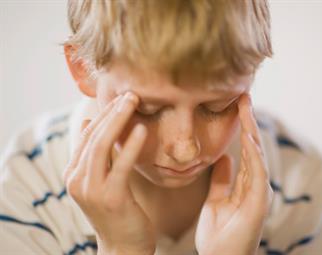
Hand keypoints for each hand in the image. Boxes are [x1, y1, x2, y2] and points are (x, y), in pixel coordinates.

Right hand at [63, 92, 155, 254]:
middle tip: (130, 93)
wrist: (122, 247)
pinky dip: (130, 145)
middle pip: (94, 137)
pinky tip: (141, 129)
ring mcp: (91, 190)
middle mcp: (77, 180)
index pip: (87, 136)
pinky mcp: (110, 197)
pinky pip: (121, 165)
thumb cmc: (117, 211)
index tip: (120, 98)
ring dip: (118, 120)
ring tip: (133, 101)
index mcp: (74, 173)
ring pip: (102, 146)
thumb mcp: (102, 179)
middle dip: (112, 112)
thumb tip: (91, 121)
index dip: (103, 114)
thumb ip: (96, 154)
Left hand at [195, 93, 273, 254]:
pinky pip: (256, 173)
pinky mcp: (258, 202)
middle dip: (248, 121)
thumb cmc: (218, 234)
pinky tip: (248, 136)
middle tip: (244, 95)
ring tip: (246, 107)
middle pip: (253, 146)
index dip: (241, 126)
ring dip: (252, 130)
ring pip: (257, 155)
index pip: (244, 148)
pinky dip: (254, 154)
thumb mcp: (215, 200)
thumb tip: (224, 158)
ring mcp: (258, 193)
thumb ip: (222, 180)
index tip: (236, 104)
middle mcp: (254, 185)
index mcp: (245, 184)